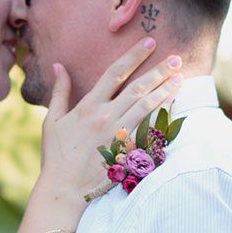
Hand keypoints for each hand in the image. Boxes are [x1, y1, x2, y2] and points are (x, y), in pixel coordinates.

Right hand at [40, 38, 181, 197]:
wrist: (64, 189)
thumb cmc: (56, 155)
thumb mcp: (51, 120)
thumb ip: (59, 91)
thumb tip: (58, 65)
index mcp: (87, 106)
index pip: (114, 73)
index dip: (133, 56)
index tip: (149, 43)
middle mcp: (105, 117)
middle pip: (137, 87)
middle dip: (158, 70)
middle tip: (176, 58)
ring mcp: (118, 135)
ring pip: (147, 107)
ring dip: (165, 90)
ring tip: (180, 77)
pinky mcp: (127, 152)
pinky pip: (149, 131)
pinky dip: (162, 116)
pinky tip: (174, 106)